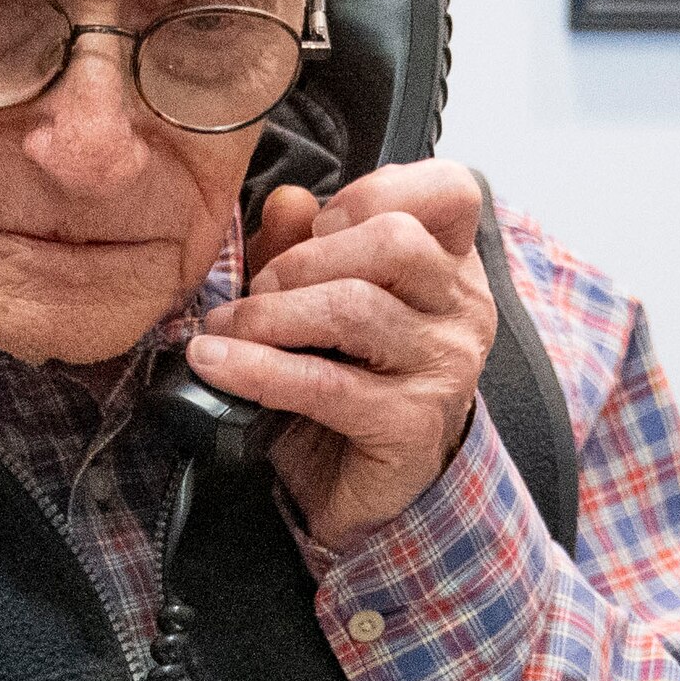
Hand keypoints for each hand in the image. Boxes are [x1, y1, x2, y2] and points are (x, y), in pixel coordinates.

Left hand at [176, 163, 496, 536]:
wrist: (361, 489)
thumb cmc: (348, 384)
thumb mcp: (321, 301)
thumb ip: (304, 245)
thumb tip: (289, 202)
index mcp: (452, 267)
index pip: (451, 191)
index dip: (376, 191)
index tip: (320, 223)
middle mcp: (462, 311)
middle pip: (394, 240)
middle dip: (304, 258)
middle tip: (259, 290)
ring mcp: (444, 368)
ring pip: (353, 308)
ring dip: (270, 314)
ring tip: (227, 329)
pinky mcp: (412, 423)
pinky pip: (325, 383)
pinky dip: (257, 368)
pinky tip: (217, 362)